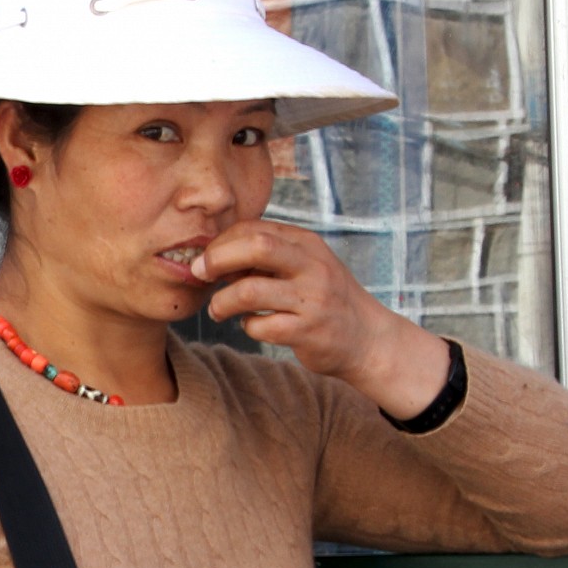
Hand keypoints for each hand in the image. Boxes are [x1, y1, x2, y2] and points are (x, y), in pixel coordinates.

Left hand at [194, 221, 449, 420]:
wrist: (367, 338)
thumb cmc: (323, 299)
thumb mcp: (303, 266)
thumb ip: (266, 258)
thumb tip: (213, 257)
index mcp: (307, 244)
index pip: (254, 228)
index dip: (221, 243)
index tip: (205, 260)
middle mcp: (312, 266)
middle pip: (255, 247)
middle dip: (217, 259)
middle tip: (200, 275)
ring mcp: (311, 299)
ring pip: (248, 292)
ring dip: (222, 302)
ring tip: (218, 309)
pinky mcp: (307, 331)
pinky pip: (259, 326)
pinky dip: (247, 327)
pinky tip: (253, 325)